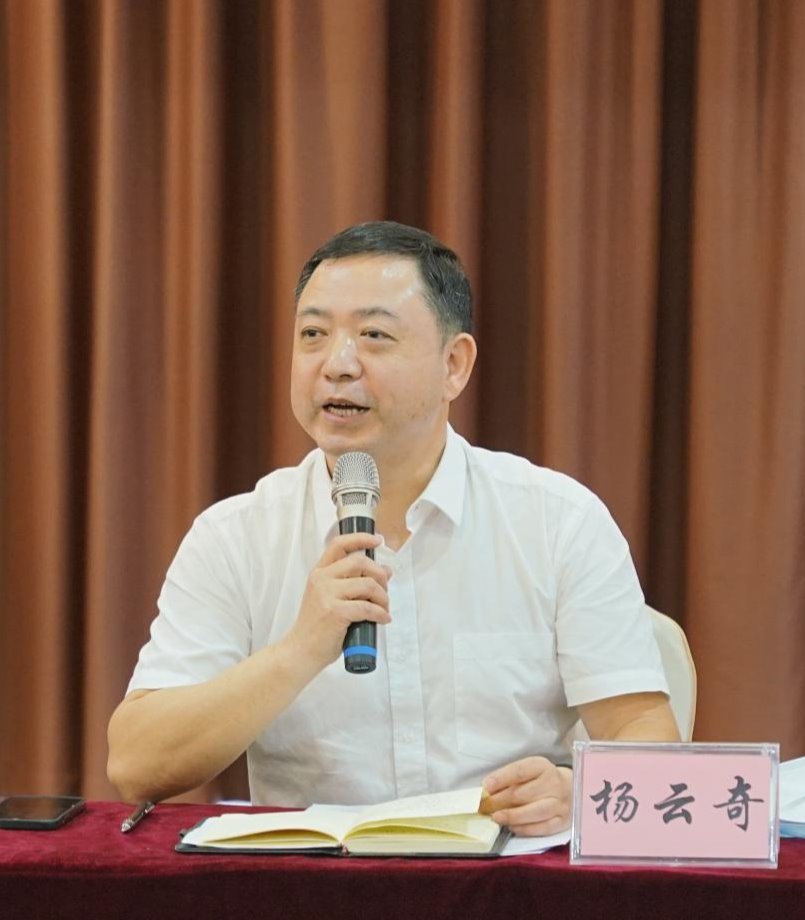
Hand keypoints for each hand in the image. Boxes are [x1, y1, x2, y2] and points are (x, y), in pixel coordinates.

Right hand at [283, 532, 391, 670]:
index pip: (339, 545)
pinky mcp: (335, 612)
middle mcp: (321, 579)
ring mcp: (327, 595)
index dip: (360, 538)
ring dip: (383, 597)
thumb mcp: (327, 597)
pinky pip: (368, 607)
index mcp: (319, 572)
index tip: (377, 540)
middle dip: (380, 574)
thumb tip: (383, 572)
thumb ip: (349, 583)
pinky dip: (381, 613)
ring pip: (368, 585)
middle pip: (360, 562)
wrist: (300, 651)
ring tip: (384, 608)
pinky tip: (383, 619)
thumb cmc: (317, 627)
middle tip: (385, 589)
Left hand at [480, 756, 572, 836]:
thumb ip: (510, 778)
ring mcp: (559, 803)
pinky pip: (542, 828)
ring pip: (534, 812)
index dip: (501, 778)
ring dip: (511, 816)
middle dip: (499, 801)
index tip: (486, 786)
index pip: (520, 771)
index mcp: (541, 766)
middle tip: (484, 807)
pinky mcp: (562, 821)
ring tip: (496, 818)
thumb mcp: (529, 771)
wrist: (571, 789)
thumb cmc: (541, 780)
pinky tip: (512, 827)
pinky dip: (525, 829)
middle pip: (523, 794)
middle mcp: (553, 784)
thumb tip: (487, 790)